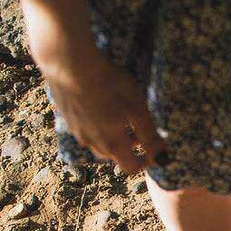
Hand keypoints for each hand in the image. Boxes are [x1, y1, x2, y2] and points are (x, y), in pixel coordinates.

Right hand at [45, 50, 165, 173]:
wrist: (69, 63)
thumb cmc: (110, 86)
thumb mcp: (138, 111)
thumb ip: (150, 137)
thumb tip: (162, 158)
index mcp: (112, 145)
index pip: (130, 167)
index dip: (144, 162)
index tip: (151, 152)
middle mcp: (92, 143)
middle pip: (114, 156)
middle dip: (129, 148)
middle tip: (137, 130)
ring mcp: (77, 131)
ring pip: (98, 143)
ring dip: (112, 137)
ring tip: (120, 119)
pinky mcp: (66, 116)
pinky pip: (85, 129)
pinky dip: (97, 126)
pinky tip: (99, 107)